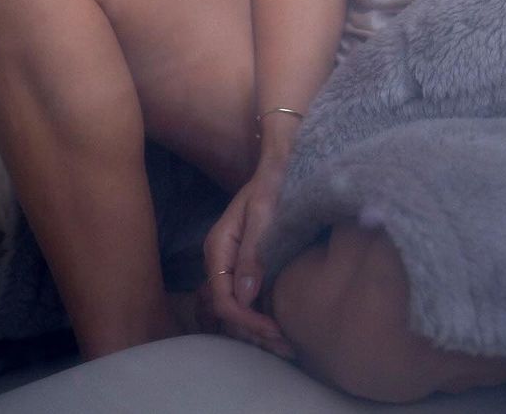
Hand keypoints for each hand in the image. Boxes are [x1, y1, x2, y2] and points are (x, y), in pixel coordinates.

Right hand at [203, 164, 294, 359]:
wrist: (281, 160)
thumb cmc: (274, 180)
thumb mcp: (266, 211)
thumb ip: (254, 251)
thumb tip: (244, 296)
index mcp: (218, 246)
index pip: (223, 298)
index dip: (246, 320)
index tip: (275, 330)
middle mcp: (220, 258)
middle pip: (227, 309)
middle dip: (253, 332)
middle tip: (286, 346)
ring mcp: (232, 262)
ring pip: (236, 308)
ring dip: (257, 330)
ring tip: (287, 345)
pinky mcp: (246, 263)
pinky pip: (247, 298)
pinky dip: (261, 315)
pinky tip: (282, 326)